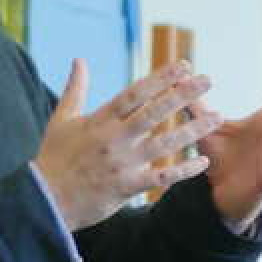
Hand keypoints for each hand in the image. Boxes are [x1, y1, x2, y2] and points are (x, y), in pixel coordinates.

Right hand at [36, 59, 222, 230]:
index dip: (161, 78)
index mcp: (100, 120)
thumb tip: (80, 60)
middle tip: (208, 80)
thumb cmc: (53, 158)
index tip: (183, 65)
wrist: (45, 201)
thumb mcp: (61, 119)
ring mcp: (123, 164)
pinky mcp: (128, 187)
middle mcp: (115, 139)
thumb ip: (75, 89)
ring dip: (193, 130)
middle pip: (155, 112)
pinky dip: (184, 170)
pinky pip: (162, 177)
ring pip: (165, 143)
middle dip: (183, 95)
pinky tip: (203, 161)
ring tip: (217, 118)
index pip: (135, 93)